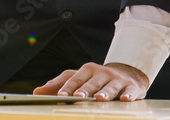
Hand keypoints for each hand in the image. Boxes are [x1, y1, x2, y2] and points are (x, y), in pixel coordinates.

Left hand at [34, 62, 148, 101]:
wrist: (126, 75)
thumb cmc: (96, 80)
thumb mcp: (78, 79)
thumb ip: (58, 85)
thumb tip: (37, 92)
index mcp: (87, 70)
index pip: (76, 79)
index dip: (68, 87)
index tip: (61, 95)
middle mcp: (103, 73)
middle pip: (93, 82)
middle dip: (85, 90)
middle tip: (78, 97)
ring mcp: (118, 80)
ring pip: (111, 86)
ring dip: (105, 92)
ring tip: (99, 99)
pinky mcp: (132, 87)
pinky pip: (131, 91)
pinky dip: (129, 95)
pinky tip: (125, 99)